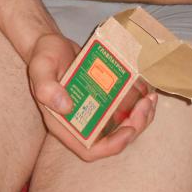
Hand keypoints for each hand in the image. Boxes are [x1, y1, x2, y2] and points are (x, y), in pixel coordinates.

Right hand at [27, 32, 157, 161]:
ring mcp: (94, 110)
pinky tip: (147, 90)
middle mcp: (81, 121)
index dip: (111, 146)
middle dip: (134, 127)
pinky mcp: (104, 98)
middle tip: (145, 105)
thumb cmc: (43, 55)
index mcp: (63, 123)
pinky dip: (139, 103)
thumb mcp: (41, 67)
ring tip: (150, 98)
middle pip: (112, 139)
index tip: (128, 130)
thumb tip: (66, 107)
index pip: (89, 150)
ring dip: (141, 117)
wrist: (50, 41)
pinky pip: (125, 108)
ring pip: (123, 125)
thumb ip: (46, 87)